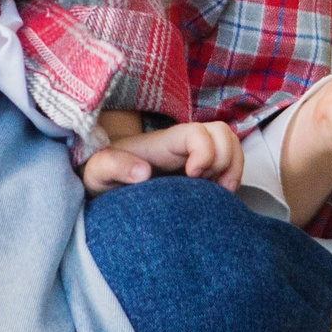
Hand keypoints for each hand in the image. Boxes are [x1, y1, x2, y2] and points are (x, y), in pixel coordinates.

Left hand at [81, 120, 245, 194]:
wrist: (105, 187)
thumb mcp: (98, 171)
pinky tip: (217, 199)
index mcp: (164, 143)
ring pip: (231, 147)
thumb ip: (113, 166)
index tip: (192, 176)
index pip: (198, 132)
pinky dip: (233, 180)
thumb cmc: (102, 176)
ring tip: (219, 193)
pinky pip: (229, 167)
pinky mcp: (200, 176)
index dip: (205, 150)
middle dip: (226, 158)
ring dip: (234, 168)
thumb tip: (143, 173)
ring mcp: (194, 159)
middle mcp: (184, 147)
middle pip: (223, 133)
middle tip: (211, 185)